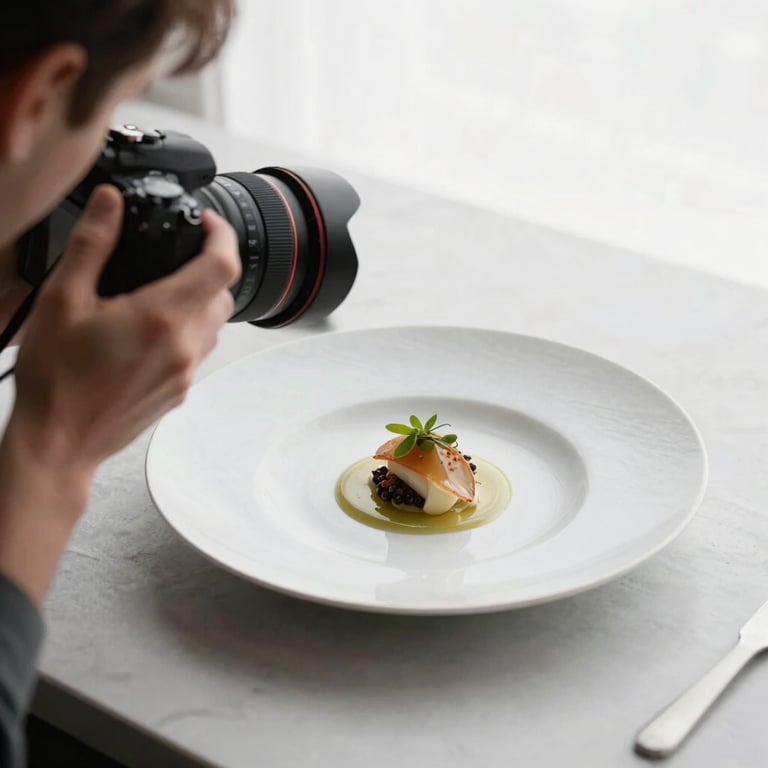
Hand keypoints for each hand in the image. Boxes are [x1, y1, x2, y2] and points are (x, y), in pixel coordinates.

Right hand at [8, 184, 239, 474]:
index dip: (222, 235)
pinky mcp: (180, 391)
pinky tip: (150, 330)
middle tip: (177, 254)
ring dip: (200, 299)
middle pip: (224, 293)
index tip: (207, 223)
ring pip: (215, 323)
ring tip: (160, 290)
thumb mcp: (62, 300)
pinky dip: (188, 329)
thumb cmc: (56, 380)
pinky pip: (199, 349)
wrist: (59, 444)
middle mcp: (185, 346)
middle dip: (209, 266)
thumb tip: (111, 202)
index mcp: (161, 317)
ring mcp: (186, 372)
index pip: (222, 265)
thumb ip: (92, 244)